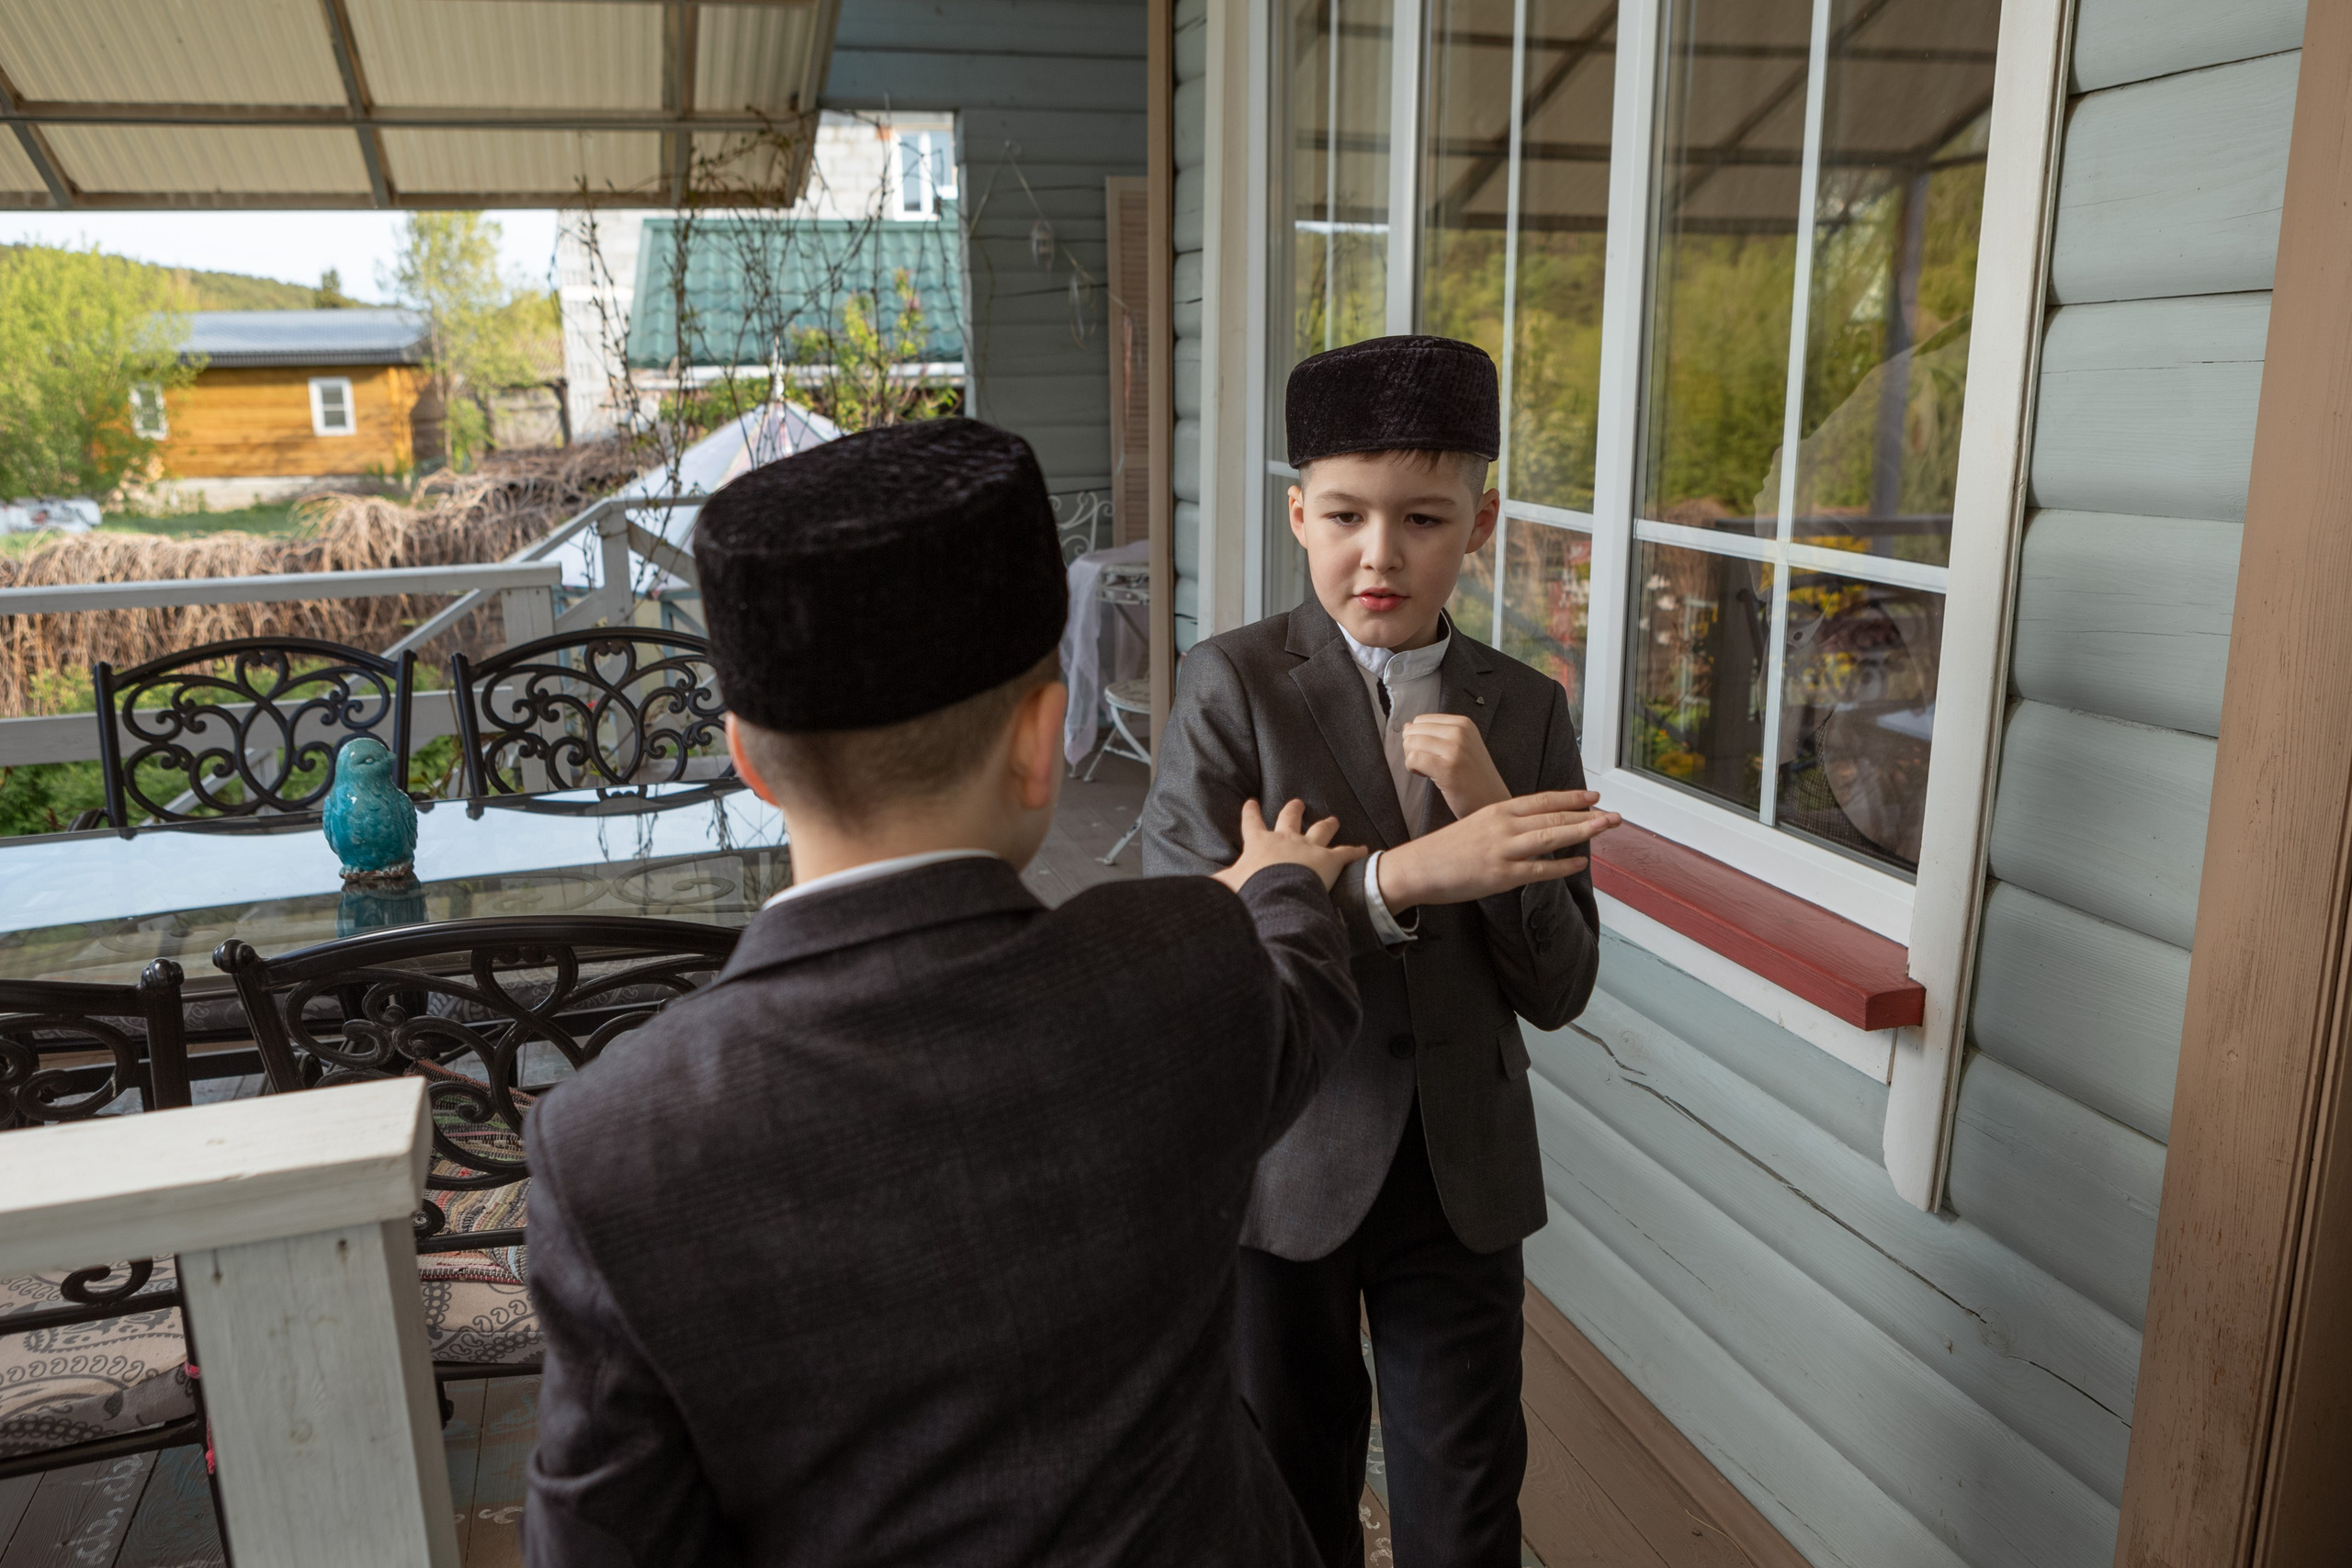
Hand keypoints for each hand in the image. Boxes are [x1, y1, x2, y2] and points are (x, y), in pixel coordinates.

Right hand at [1213, 798, 1369, 893]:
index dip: (1251, 813)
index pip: (1252, 823)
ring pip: (1320, 829)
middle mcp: (1285, 839)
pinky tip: (1364, 848)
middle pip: (1289, 818)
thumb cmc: (1251, 891)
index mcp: (1259, 843)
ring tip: (1333, 819)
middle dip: (1293, 809)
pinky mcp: (1330, 859)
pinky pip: (1346, 853)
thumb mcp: (1226, 887)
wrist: (1279, 896)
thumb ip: (1216, 886)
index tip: (1251, 802)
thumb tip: (1196, 891)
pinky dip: (1355, 851)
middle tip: (1298, 802)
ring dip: (1327, 824)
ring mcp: (1309, 847)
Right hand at [1376, 790, 1620, 909]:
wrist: (1418, 867)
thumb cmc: (1445, 849)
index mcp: (1496, 810)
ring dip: (1582, 832)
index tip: (1593, 795)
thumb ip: (1502, 823)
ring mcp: (1503, 850)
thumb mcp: (1475, 824)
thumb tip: (1529, 826)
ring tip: (1605, 828)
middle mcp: (1503, 826)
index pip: (1541, 800)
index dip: (1570, 797)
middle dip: (1586, 814)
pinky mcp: (1501, 875)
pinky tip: (1579, 863)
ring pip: (1550, 837)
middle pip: (1552, 816)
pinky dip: (1561, 866)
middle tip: (1614, 814)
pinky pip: (1538, 870)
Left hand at [1401, 713, 1510, 818]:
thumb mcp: (1460, 746)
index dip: (1419, 737)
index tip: (1432, 753)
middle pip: (1413, 731)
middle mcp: (1460, 732)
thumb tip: (1407, 726)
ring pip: (1410, 743)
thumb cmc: (1472, 776)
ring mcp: (1455, 749)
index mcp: (1463, 723)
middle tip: (1428, 763)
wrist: (1491, 800)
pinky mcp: (1447, 768)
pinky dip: (1413, 769)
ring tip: (1429, 770)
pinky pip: (1413, 759)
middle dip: (1413, 748)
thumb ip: (1434, 734)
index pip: (1421, 720)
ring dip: (1412, 759)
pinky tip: (1427, 776)